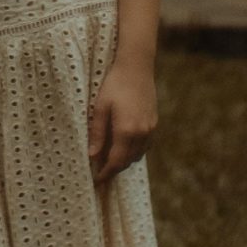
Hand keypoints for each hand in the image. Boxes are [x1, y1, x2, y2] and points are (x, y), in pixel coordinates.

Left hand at [88, 52, 157, 185]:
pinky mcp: (154, 123)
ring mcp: (150, 128)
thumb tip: (92, 156)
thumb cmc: (114, 84)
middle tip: (100, 172)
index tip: (96, 180)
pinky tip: (124, 146)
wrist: (136, 66)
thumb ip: (97, 133)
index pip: (116, 161)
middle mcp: (141, 132)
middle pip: (127, 161)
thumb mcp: (100, 107)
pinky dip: (134, 151)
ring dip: (124, 161)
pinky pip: (145, 146)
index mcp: (126, 130)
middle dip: (114, 169)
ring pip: (137, 155)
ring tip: (110, 160)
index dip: (105, 173)